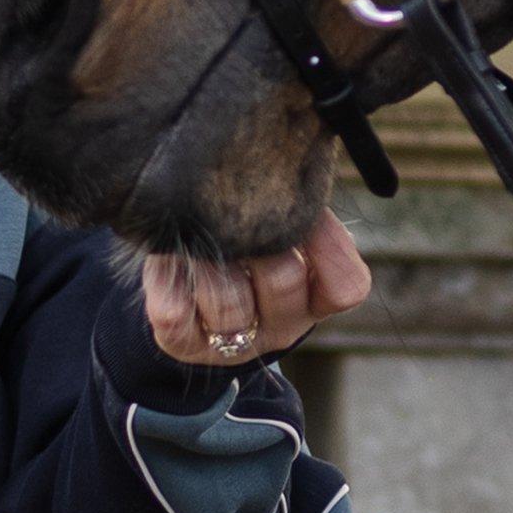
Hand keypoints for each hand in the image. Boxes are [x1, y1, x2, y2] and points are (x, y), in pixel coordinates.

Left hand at [141, 217, 369, 372]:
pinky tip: (170, 255)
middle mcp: (280, 327)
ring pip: (228, 301)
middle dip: (259, 234)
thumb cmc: (247, 243)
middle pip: (284, 279)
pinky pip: (174, 313)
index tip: (306, 209)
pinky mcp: (182, 344)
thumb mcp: (283, 229)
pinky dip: (167, 277)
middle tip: (239, 208)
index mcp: (314, 300)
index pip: (346, 288)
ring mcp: (232, 341)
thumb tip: (288, 167)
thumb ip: (295, 205)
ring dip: (209, 256)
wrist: (189, 294)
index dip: (329, 244)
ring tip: (199, 229)